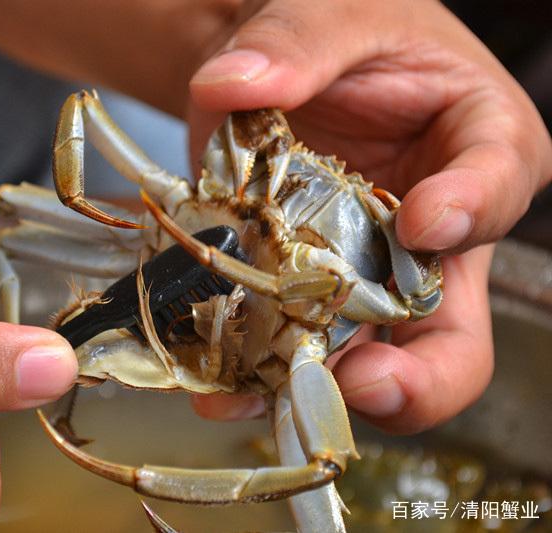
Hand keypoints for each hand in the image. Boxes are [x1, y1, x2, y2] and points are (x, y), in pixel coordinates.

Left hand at [186, 0, 551, 432]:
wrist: (275, 71)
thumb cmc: (338, 32)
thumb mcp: (335, 13)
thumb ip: (297, 41)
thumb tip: (233, 81)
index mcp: (479, 145)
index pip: (500, 182)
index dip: (471, 210)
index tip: (424, 223)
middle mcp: (434, 234)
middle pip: (454, 326)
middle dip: (422, 372)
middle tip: (372, 383)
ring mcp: (367, 274)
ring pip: (370, 356)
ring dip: (321, 389)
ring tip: (266, 399)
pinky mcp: (307, 291)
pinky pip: (294, 345)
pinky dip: (259, 371)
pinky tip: (221, 385)